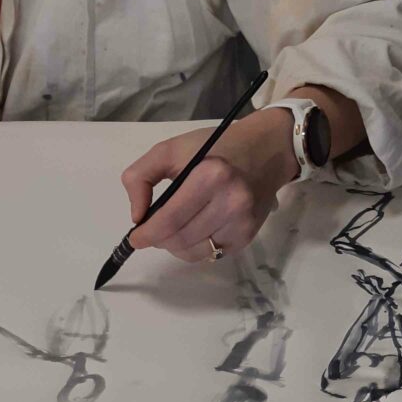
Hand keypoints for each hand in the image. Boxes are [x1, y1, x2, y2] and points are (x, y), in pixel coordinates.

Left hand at [121, 108, 297, 262]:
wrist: (266, 151)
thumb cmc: (215, 147)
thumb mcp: (172, 149)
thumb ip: (141, 176)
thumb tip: (137, 217)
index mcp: (209, 176)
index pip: (169, 220)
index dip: (147, 234)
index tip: (136, 237)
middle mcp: (229, 203)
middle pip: (179, 240)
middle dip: (159, 239)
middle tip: (154, 230)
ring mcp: (240, 223)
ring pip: (193, 253)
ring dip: (176, 246)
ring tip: (174, 229)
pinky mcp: (246, 237)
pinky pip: (211, 255)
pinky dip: (195, 247)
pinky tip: (196, 229)